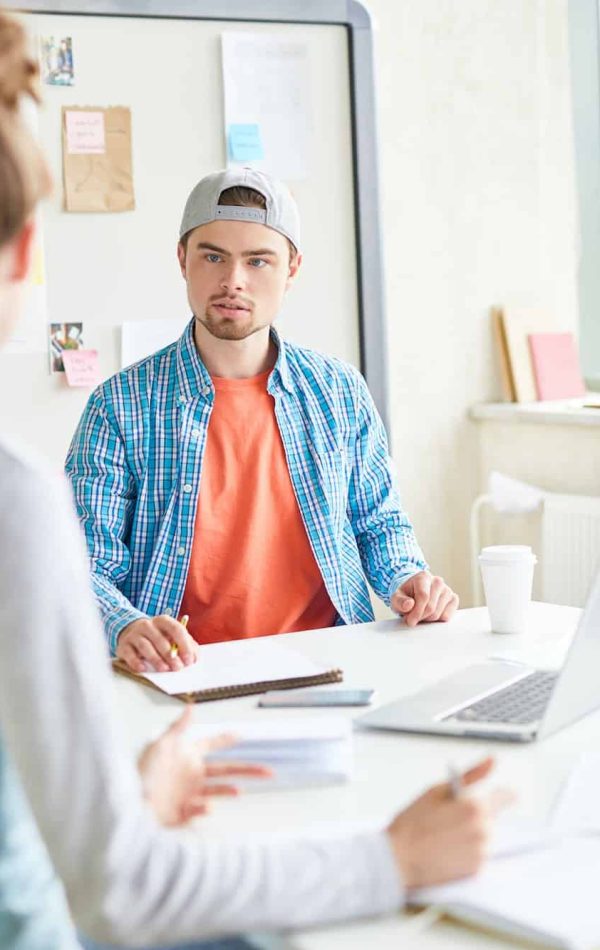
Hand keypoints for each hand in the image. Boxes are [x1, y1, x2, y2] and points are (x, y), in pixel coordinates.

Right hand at [117, 614, 197, 672]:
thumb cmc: (156, 636)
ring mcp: (134, 635)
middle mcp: (148, 625)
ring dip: (155, 658)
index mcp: (163, 621)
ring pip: (145, 646)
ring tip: (164, 669)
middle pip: (160, 639)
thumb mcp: (171, 636)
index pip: (176, 629)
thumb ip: (185, 644)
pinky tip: (143, 668)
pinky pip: (129, 654)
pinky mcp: (123, 646)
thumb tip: (195, 658)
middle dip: (170, 655)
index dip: (184, 644)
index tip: (189, 659)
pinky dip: (136, 662)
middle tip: (178, 668)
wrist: (130, 631)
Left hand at [138, 706, 271, 826]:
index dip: (225, 739)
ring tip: (238, 791)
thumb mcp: (160, 747)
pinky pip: (200, 811)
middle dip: (248, 770)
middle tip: (269, 772)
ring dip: (229, 790)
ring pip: (218, 791)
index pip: (211, 745)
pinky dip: (204, 809)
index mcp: (187, 756)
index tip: (241, 734)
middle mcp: (192, 775)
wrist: (127, 808)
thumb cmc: (140, 775)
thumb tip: (192, 706)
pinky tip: (204, 807)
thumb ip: (178, 728)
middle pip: (226, 770)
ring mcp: (190, 795)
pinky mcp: (184, 814)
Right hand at [387, 757, 511, 888]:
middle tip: (449, 817)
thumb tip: (491, 761)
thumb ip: (471, 775)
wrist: (398, 859)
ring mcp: (481, 853)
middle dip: (476, 814)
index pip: (505, 797)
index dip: (501, 794)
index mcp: (475, 807)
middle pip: (491, 818)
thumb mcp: (438, 790)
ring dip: (472, 832)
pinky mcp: (476, 871)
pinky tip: (447, 848)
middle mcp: (483, 832)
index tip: (500, 794)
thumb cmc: (413, 824)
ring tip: (445, 834)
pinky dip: (468, 850)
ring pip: (485, 836)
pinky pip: (478, 854)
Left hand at [391, 571, 458, 626]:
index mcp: (423, 577)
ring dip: (427, 619)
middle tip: (412, 618)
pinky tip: (430, 614)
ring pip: (439, 614)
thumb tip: (409, 605)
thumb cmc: (406, 595)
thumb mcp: (396, 598)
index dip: (416, 612)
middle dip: (420, 617)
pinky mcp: (453, 599)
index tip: (410, 621)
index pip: (423, 596)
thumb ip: (399, 601)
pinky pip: (447, 616)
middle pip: (431, 607)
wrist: (415, 592)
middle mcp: (438, 581)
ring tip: (421, 613)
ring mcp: (447, 590)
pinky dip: (437, 620)